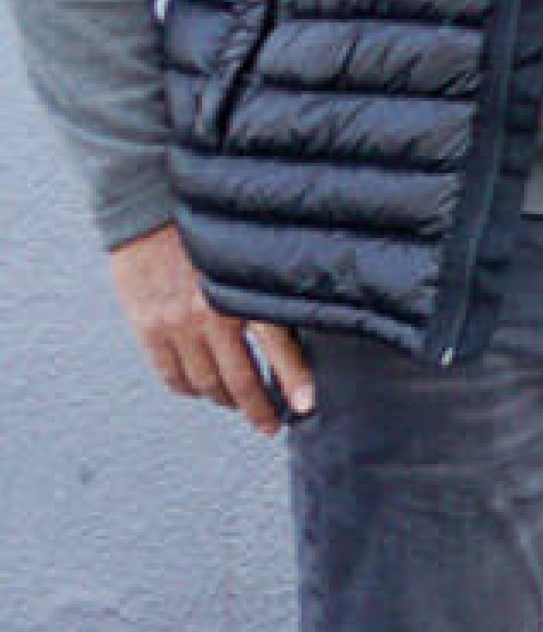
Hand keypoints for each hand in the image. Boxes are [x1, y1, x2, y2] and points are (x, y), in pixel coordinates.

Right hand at [111, 223, 314, 432]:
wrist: (151, 206)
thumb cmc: (212, 227)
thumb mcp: (253, 254)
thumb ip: (270, 289)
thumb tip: (301, 323)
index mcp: (247, 295)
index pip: (280, 351)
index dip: (294, 384)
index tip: (306, 408)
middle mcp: (213, 315)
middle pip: (240, 380)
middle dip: (259, 409)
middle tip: (271, 424)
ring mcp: (177, 324)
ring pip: (206, 383)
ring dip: (225, 400)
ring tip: (239, 405)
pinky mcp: (148, 326)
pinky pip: (170, 373)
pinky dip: (188, 389)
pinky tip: (201, 390)